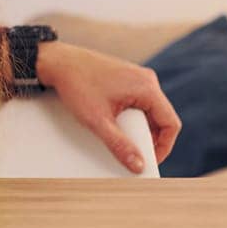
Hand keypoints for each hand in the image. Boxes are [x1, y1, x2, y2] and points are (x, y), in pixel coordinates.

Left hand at [36, 41, 182, 172]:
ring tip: (121, 138)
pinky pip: (138, 102)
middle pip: (160, 117)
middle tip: (134, 153)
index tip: (150, 161)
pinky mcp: (126, 78)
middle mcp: (146, 79)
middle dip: (149, 138)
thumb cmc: (76, 84)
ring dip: (138, 127)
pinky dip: (131, 117)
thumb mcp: (98, 121)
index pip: (170, 123)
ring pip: (149, 110)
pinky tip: (115, 124)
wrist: (56, 62)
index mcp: (147, 87)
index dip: (164, 147)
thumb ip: (120, 145)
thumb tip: (138, 165)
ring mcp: (136, 77)